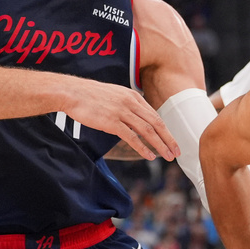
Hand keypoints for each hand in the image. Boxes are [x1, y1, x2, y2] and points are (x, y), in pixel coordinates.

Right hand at [64, 80, 179, 160]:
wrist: (73, 92)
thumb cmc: (91, 96)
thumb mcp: (115, 95)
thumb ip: (128, 104)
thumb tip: (136, 116)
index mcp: (134, 97)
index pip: (155, 116)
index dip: (166, 130)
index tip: (172, 141)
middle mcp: (131, 103)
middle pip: (156, 123)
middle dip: (169, 139)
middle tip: (177, 151)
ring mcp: (122, 112)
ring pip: (147, 131)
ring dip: (160, 145)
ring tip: (168, 156)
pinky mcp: (111, 122)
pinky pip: (131, 137)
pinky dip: (143, 148)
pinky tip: (149, 156)